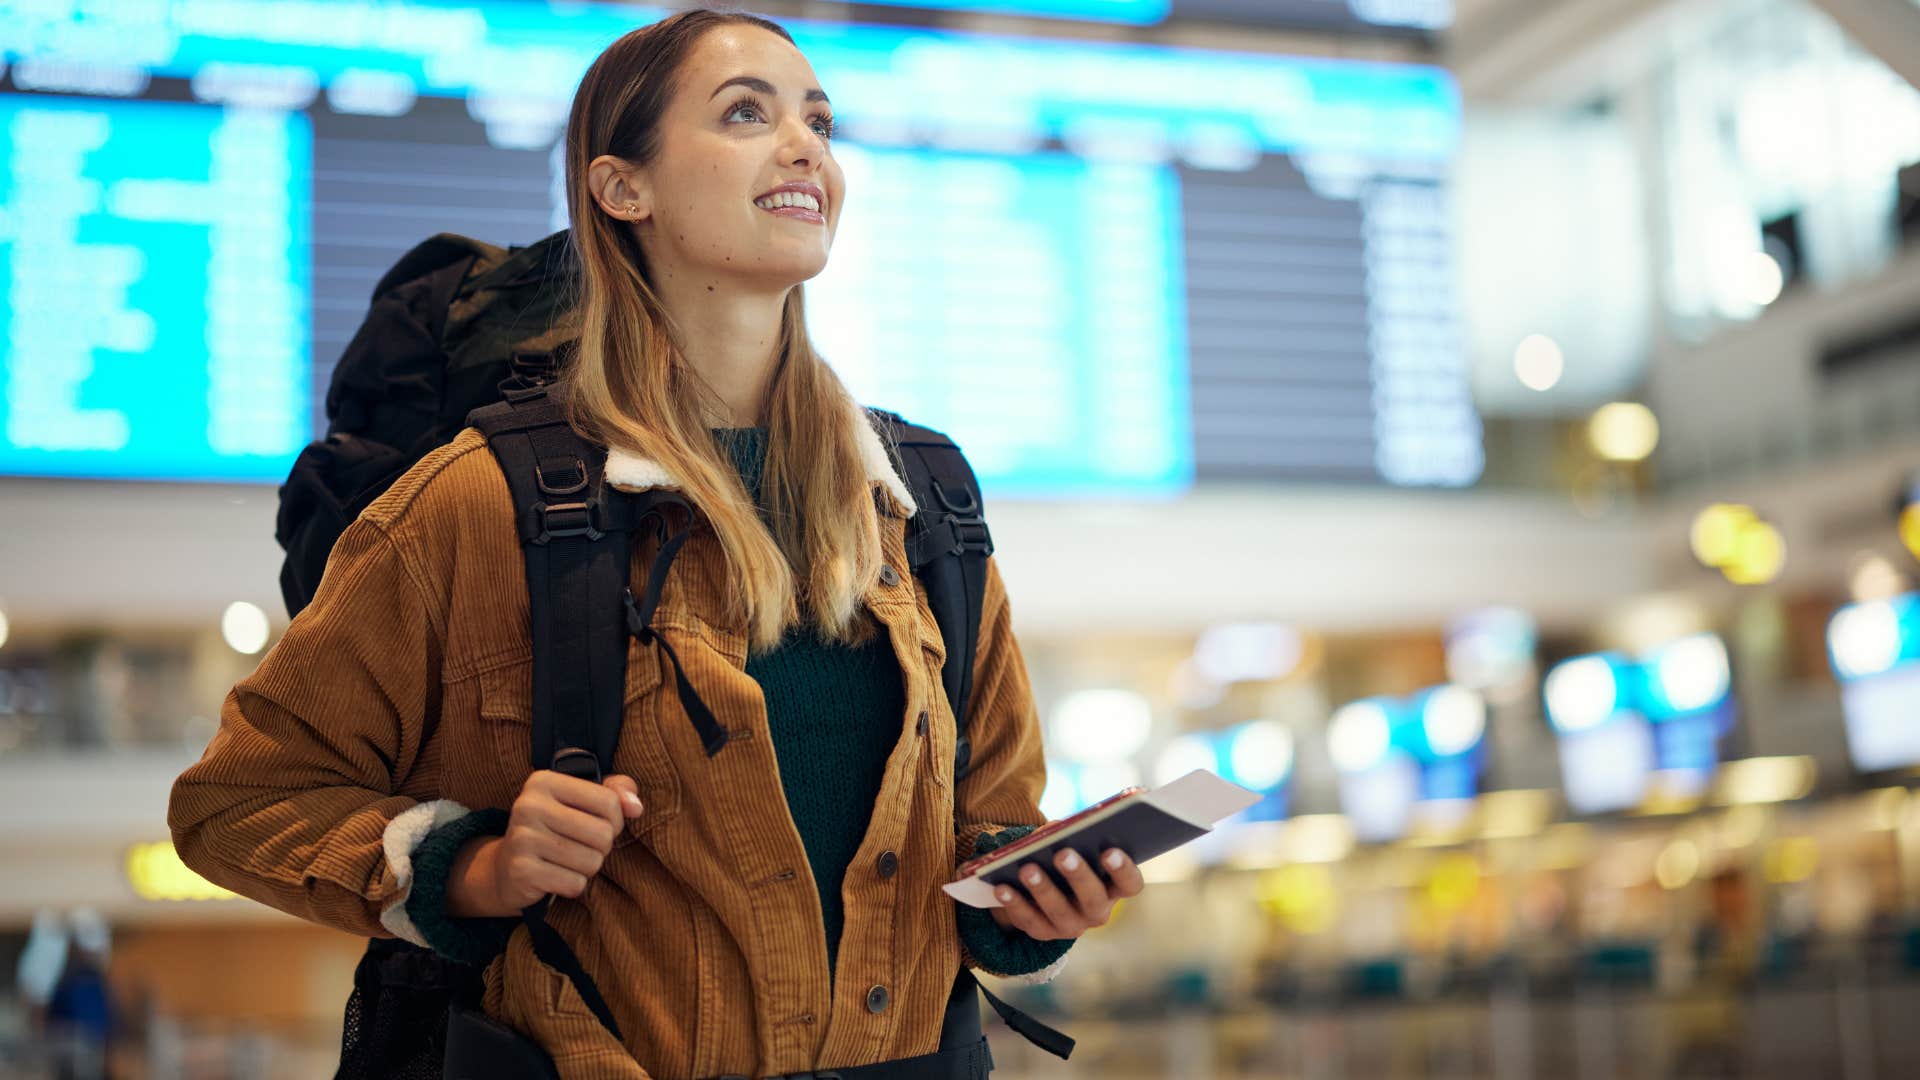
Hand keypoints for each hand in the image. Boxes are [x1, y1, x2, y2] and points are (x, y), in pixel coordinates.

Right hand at [461, 771, 643, 913]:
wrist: (506, 868)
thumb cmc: (554, 829)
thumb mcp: (581, 801)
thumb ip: (616, 792)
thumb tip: (636, 807)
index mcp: (544, 781)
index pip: (609, 801)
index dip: (615, 820)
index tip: (598, 824)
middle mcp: (529, 805)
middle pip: (603, 834)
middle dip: (601, 847)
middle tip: (581, 847)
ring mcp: (522, 839)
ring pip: (592, 861)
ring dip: (588, 867)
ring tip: (568, 861)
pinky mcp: (521, 871)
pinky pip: (575, 883)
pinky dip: (573, 885)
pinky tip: (556, 877)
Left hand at [987, 847, 1144, 940]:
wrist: (1044, 892)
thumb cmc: (1066, 859)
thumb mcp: (1073, 846)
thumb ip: (1070, 836)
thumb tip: (1056, 828)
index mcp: (1113, 888)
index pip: (1130, 884)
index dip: (1123, 870)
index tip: (1110, 851)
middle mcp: (1097, 911)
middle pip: (1093, 899)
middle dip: (1078, 876)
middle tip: (1063, 854)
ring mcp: (1070, 926)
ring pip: (1059, 913)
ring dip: (1043, 890)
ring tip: (1027, 868)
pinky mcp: (1042, 933)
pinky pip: (1028, 920)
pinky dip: (1014, 902)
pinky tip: (1002, 886)